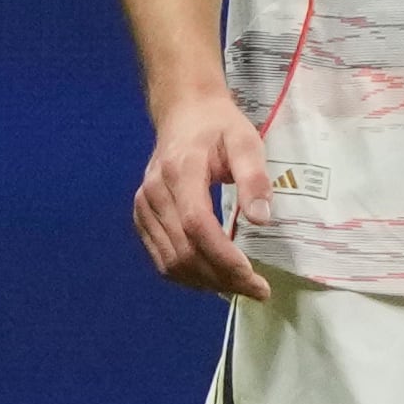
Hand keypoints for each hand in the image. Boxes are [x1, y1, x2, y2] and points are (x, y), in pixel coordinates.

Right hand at [133, 91, 273, 301]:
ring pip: (170, 262)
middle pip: (183, 251)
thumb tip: (262, 220)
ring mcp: (143, 206)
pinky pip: (161, 258)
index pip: (197, 225)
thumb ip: (254, 178)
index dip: (224, 258)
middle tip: (257, 289)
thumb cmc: (219, 127)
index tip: (255, 278)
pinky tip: (213, 276)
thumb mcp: (246, 141)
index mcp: (180, 171)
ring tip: (239, 286)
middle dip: (222, 278)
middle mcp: (154, 192)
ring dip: (206, 283)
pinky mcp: (141, 216)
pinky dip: (187, 275)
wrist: (184, 113)